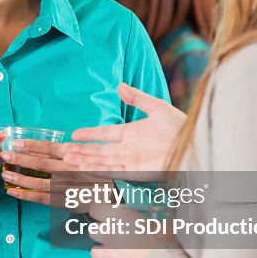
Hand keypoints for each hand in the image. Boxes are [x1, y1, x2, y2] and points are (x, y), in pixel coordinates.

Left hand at [0, 137, 100, 209]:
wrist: (111, 196)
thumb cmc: (96, 174)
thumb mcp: (86, 158)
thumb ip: (69, 153)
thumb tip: (45, 147)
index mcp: (75, 157)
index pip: (50, 148)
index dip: (32, 145)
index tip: (15, 142)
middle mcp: (71, 171)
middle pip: (41, 163)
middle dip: (20, 159)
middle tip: (3, 156)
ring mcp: (68, 187)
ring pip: (40, 182)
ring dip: (20, 178)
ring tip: (5, 174)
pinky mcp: (66, 202)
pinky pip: (43, 198)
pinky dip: (26, 195)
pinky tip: (13, 191)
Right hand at [63, 83, 186, 173]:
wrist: (194, 144)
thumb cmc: (180, 126)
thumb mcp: (157, 107)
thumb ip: (137, 98)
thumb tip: (119, 86)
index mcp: (132, 132)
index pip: (105, 133)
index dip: (89, 134)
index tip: (73, 133)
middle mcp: (129, 148)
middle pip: (99, 150)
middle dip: (80, 150)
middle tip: (62, 149)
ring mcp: (131, 160)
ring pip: (101, 160)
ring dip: (84, 159)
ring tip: (66, 158)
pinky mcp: (136, 171)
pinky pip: (111, 170)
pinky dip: (96, 169)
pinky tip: (83, 166)